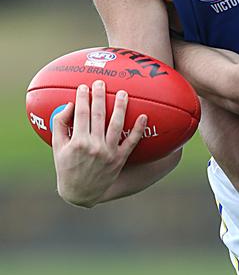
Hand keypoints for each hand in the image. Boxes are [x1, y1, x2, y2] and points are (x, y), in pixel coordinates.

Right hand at [51, 80, 147, 206]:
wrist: (81, 192)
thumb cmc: (66, 167)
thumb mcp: (57, 147)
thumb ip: (60, 124)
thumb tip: (70, 104)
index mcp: (78, 141)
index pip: (81, 113)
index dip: (83, 98)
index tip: (84, 86)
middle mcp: (94, 146)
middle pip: (99, 115)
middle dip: (100, 96)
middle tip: (102, 82)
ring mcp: (109, 152)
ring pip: (117, 125)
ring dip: (121, 107)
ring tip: (123, 93)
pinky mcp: (119, 159)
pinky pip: (131, 142)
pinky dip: (139, 130)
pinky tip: (144, 116)